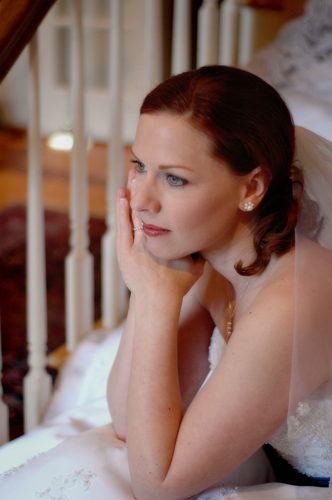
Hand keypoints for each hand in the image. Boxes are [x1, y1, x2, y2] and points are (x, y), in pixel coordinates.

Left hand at [116, 174, 204, 299]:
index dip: (161, 194)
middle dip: (145, 186)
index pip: (165, 211)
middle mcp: (154, 237)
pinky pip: (123, 226)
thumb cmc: (177, 286)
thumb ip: (200, 253)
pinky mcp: (125, 252)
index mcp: (171, 238)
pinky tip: (122, 196)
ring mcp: (137, 244)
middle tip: (142, 167)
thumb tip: (209, 238)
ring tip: (131, 175)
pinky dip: (122, 210)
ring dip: (132, 193)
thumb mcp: (196, 268)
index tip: (160, 177)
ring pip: (135, 213)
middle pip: (149, 206)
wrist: (158, 301)